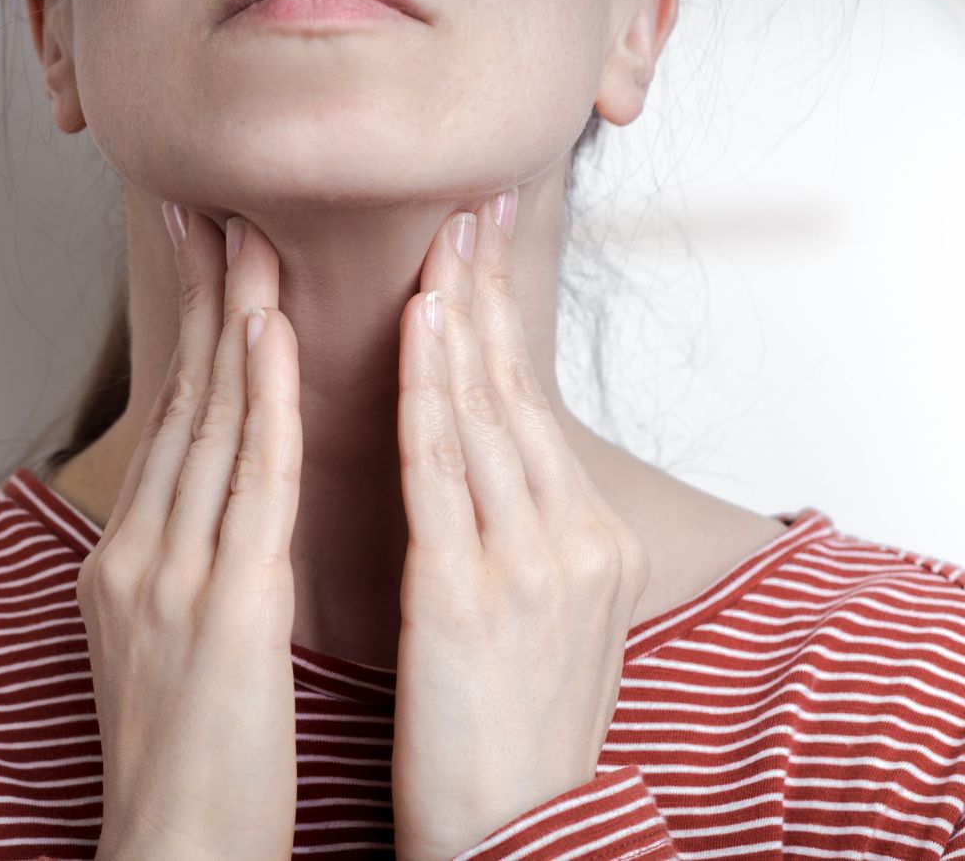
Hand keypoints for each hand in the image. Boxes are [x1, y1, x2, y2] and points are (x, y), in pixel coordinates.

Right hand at [77, 205, 301, 860]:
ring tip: (250, 240)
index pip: (173, 427)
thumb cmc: (192, 756)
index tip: (212, 267)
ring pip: (209, 427)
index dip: (193, 339)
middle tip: (217, 211)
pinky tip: (269, 341)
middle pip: (180, 405)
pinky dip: (259, 406)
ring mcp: (172, 575)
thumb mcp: (178, 642)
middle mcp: (141, 551)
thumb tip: (227, 509)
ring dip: (232, 328)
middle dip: (203, 303)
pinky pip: (246, 487)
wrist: (175, 850)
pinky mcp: (220, 608)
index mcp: (133, 560)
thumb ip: (195, 563)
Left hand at [391, 189, 650, 860]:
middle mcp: (574, 538)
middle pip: (517, 394)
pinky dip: (428, 394)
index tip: (478, 257)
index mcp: (591, 543)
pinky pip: (445, 474)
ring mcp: (529, 562)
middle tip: (469, 209)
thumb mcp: (553, 625)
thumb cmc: (519, 738)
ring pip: (485, 417)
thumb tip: (501, 473)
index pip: (532, 413)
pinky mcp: (471, 595)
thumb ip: (535, 540)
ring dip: (456, 323)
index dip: (500, 330)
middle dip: (487, 296)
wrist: (523, 836)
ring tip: (437, 244)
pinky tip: (414, 330)